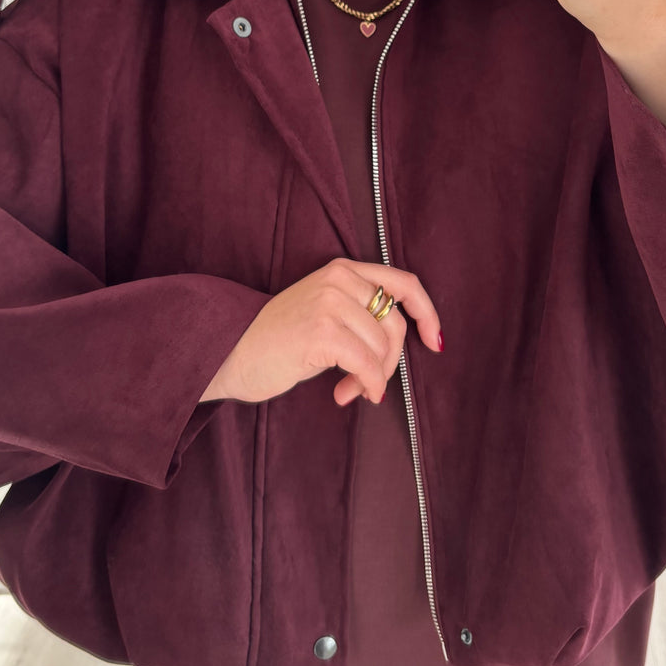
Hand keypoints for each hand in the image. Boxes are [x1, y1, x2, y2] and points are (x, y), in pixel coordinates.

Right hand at [203, 257, 441, 407]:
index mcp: (342, 270)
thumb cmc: (278, 340)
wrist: (231, 352)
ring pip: (383, 347)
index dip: (426, 312)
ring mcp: (330, 303)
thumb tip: (403, 341)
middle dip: (391, 361)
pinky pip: (368, 365)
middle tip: (369, 383)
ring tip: (349, 389)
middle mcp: (339, 279)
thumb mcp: (324, 310)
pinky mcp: (323, 332)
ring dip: (372, 378)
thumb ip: (360, 314)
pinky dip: (367, 385)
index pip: (403, 283)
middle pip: (395, 323)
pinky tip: (345, 395)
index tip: (434, 341)